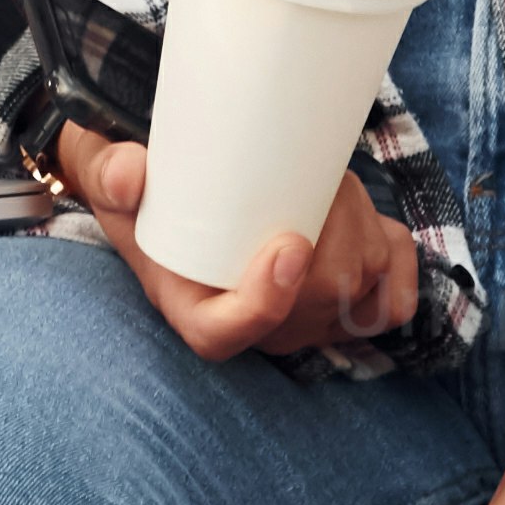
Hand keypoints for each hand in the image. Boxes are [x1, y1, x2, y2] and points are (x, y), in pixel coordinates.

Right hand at [48, 124, 421, 361]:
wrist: (179, 186)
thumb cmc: (147, 187)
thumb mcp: (109, 171)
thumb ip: (109, 170)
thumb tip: (128, 174)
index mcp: (192, 306)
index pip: (226, 335)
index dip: (266, 302)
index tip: (289, 245)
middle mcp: (253, 324)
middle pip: (314, 301)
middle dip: (334, 231)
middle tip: (316, 170)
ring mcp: (305, 318)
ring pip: (360, 285)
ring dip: (359, 222)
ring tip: (327, 176)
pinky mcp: (347, 300)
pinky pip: (391, 300)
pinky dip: (395, 255)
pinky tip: (371, 220)